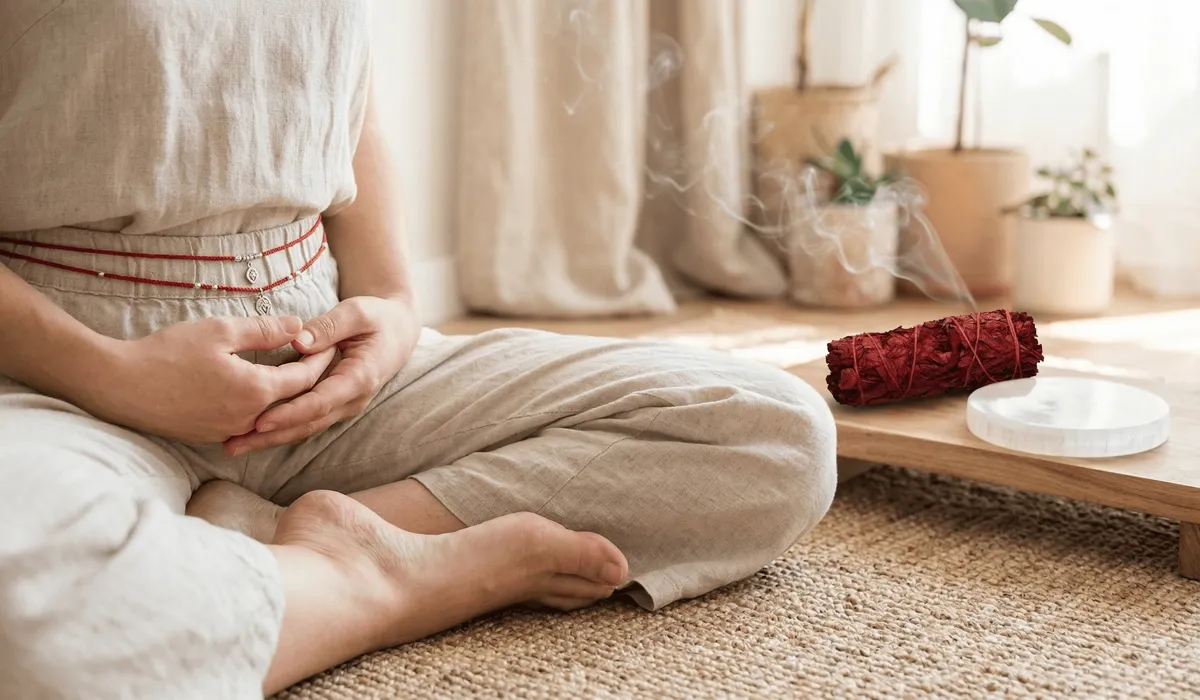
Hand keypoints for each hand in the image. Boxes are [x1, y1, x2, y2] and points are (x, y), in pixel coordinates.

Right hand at [90, 316, 335, 443]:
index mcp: (256, 392)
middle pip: (292, 400)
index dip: (320, 359)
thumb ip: (264, 329)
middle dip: (309, 378)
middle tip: (321, 357)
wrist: (119, 386)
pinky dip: (261, 407)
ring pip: (271, 414)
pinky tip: (259, 389)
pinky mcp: (211, 437)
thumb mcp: (220, 331)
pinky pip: (248, 422)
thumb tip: (300, 326)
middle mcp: (249, 419)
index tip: (331, 344)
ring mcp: (229, 432)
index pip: (305, 379)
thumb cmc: (167, 353)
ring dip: (285, 395)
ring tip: (296, 372)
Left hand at [223, 294, 419, 454]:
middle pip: (309, 424)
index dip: (290, 413)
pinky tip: (253, 436)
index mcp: (360, 377)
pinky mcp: (335, 405)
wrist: (398, 332)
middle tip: (234, 445)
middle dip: (271, 437)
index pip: (321, 402)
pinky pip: (306, 421)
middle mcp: (353, 399)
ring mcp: (345, 405)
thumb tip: (298, 342)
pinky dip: (281, 430)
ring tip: (234, 447)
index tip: (259, 421)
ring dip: (271, 440)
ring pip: (306, 428)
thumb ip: (329, 326)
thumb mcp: (357, 312)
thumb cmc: (377, 318)